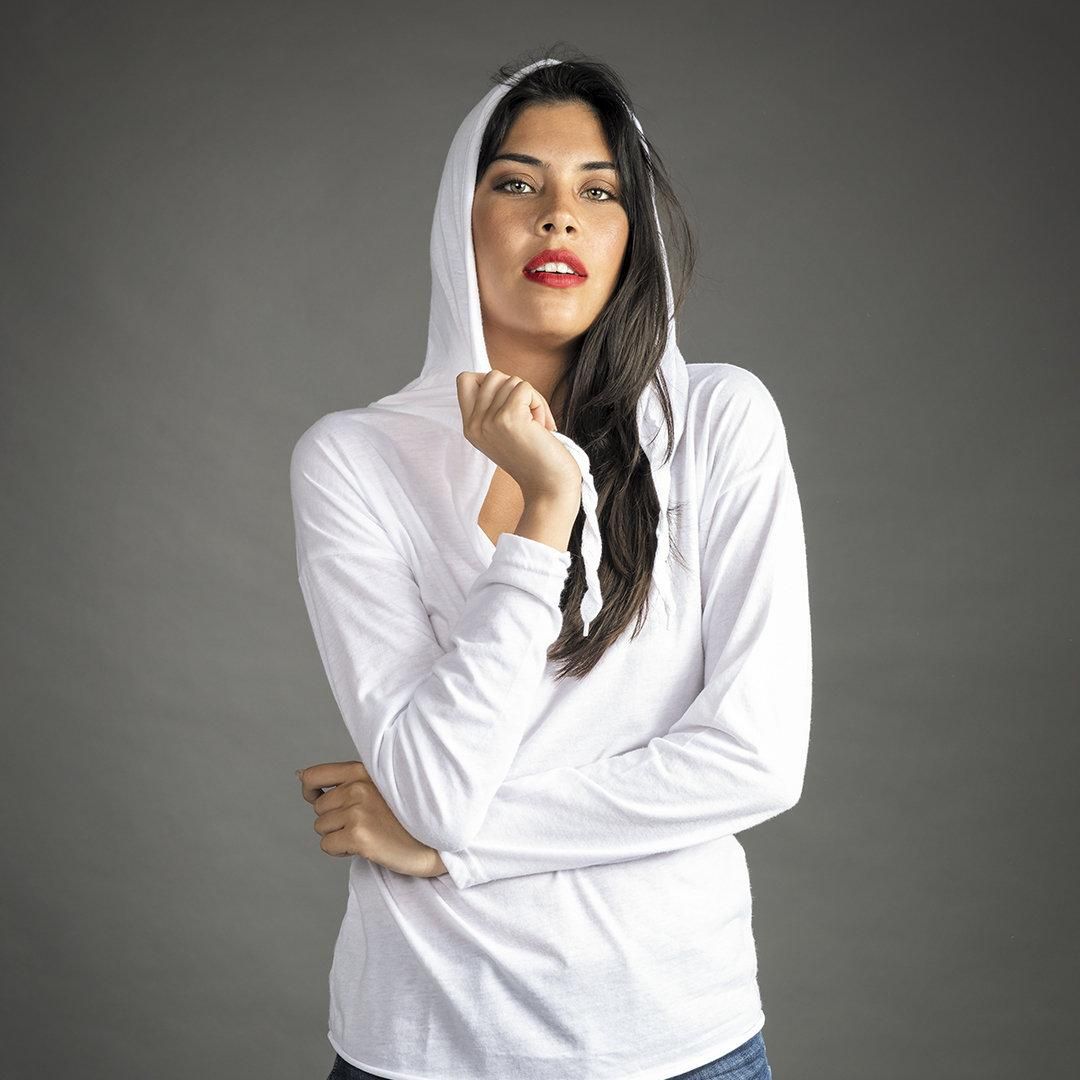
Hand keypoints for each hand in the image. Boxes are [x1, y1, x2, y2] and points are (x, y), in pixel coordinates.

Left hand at [296, 761, 445, 877]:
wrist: (436, 840)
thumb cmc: (407, 814)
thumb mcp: (380, 784)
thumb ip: (345, 779)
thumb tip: (299, 775)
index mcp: (363, 771)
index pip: (313, 776)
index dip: (309, 791)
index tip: (318, 799)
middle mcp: (358, 787)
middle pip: (319, 808)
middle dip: (334, 819)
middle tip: (364, 823)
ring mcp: (358, 811)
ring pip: (321, 828)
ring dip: (338, 835)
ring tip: (367, 833)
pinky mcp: (359, 836)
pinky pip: (327, 846)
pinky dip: (341, 851)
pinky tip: (365, 846)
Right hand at [456, 369, 581, 504]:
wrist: (549, 486)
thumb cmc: (534, 458)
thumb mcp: (502, 432)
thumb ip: (493, 407)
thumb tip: (498, 377)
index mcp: (470, 428)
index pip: (465, 380)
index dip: (489, 380)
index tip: (507, 400)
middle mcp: (474, 424)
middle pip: (493, 375)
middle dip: (517, 390)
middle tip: (528, 417)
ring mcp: (489, 421)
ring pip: (512, 380)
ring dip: (532, 399)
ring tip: (536, 426)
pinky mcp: (509, 417)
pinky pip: (525, 388)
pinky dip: (539, 403)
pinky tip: (541, 427)